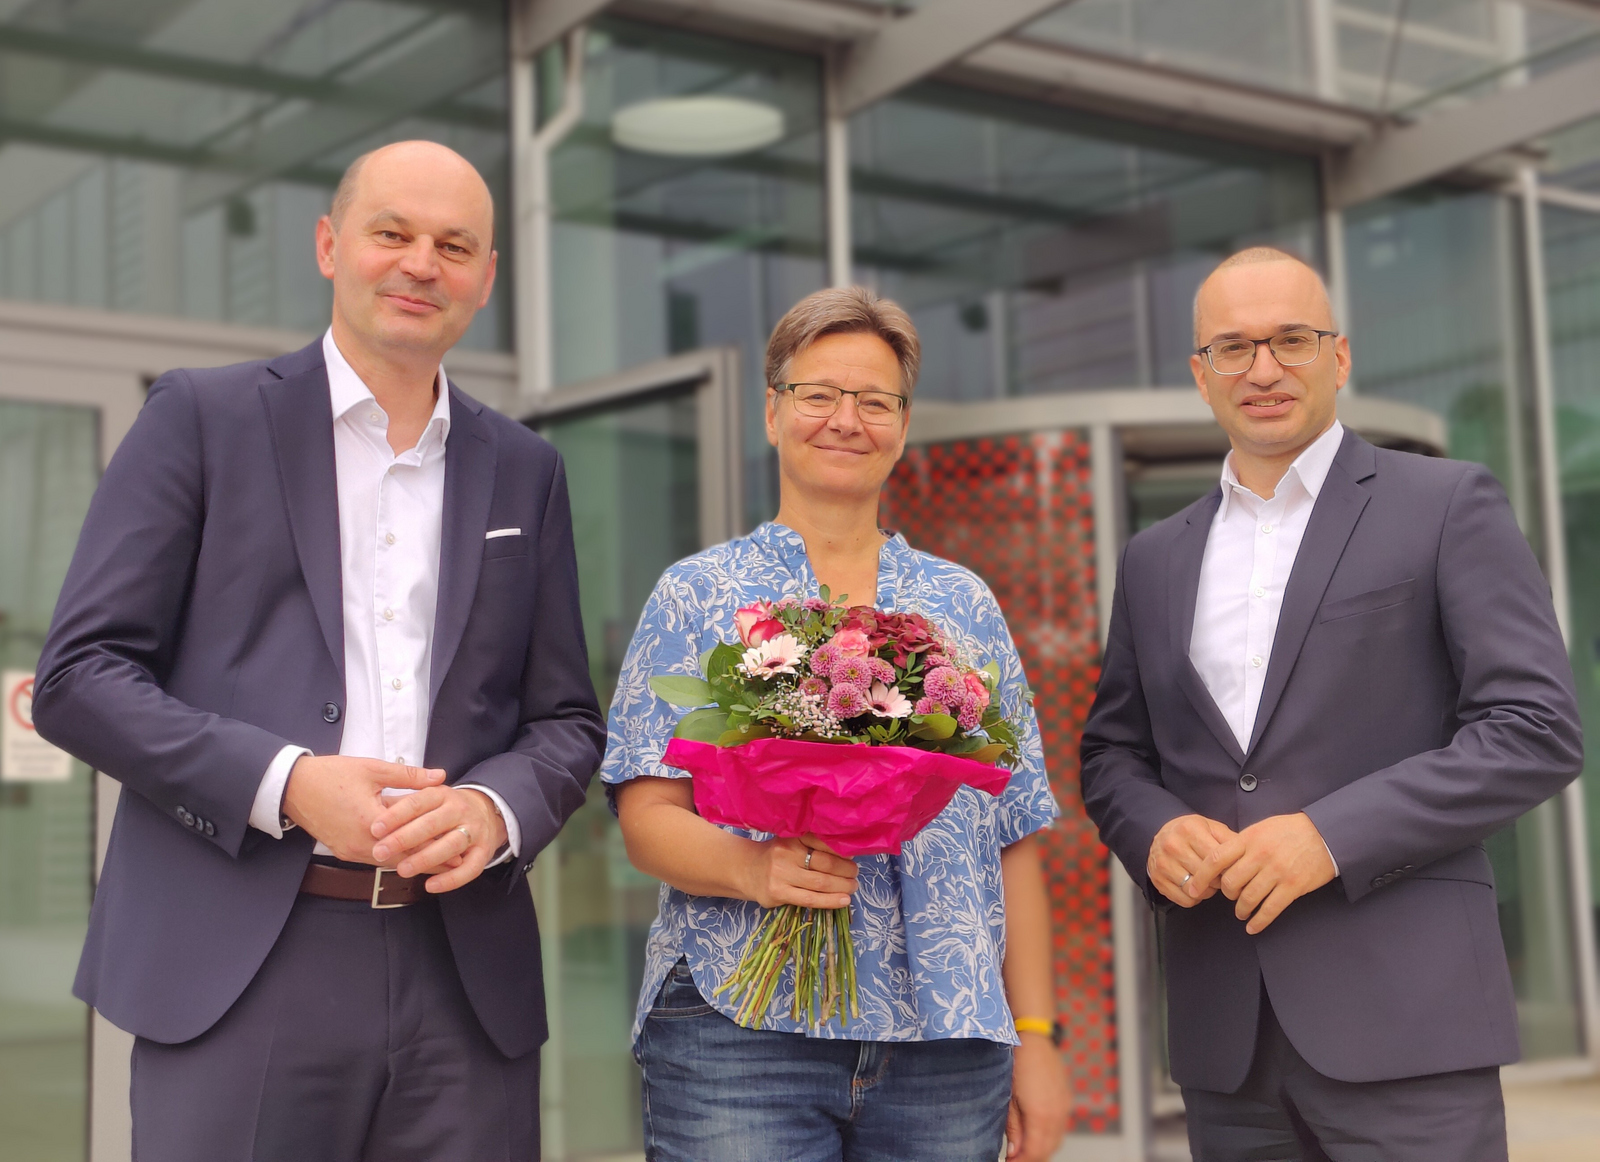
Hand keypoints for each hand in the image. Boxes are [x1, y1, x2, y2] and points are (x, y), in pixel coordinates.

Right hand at [283, 755, 444, 863]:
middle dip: (430, 858)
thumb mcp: (372, 769)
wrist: (292, 787)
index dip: (438, 846)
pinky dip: (392, 856)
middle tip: (457, 860)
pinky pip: (373, 858)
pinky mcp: (342, 852)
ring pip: (388, 861)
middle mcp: (360, 844)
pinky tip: (407, 852)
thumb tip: (440, 777)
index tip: (460, 847)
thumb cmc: (331, 775)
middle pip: (403, 858)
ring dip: (411, 859)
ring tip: (438, 859)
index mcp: (370, 823)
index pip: (411, 841)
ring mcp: (349, 851)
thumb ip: (409, 776)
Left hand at [370, 786, 509, 893]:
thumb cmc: (445, 808)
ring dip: (425, 858)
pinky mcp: (484, 851)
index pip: (417, 803)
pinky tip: (430, 885)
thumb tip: (371, 815)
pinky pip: (469, 869)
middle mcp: (460, 810)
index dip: (395, 816)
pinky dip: (450, 879)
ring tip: (402, 869)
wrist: (488, 811)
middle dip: (404, 839)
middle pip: (432, 824)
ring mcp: (474, 830)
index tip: (375, 828)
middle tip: (380, 851)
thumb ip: (401, 804)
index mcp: (442, 794)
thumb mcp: (426, 797)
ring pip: (450, 846)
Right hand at [744, 833, 857, 908]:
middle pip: (825, 863)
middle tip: (855, 873)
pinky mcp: (778, 893)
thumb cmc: (776, 856)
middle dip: (846, 870)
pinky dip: (831, 901)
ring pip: (820, 882)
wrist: (746, 870)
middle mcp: (786, 853)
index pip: (823, 842)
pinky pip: (810, 899)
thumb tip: (848, 855)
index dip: (842, 850)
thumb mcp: (791, 842)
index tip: (854, 856)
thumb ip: (813, 845)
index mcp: (793, 837)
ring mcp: (781, 874)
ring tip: (853, 887)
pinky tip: (844, 900)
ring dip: (842, 886)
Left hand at [1006, 1033, 1069, 1159]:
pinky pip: (1061, 1127)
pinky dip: (1050, 1137)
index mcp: (1041, 1115)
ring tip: (1023, 1149)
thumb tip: (1015, 1153)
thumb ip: (1014, 1128)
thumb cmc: (1017, 1063)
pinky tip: (1036, 1134)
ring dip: (1042, 1149)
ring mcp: (1065, 1106)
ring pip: (1057, 1141)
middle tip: (1015, 1159)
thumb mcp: (1008, 1098)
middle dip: (1032, 1158)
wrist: (1033, 1038)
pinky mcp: (1066, 1099)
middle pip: (1048, 1150)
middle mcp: (1057, 1114)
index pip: (1035, 1152)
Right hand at [1147, 814, 1237, 907]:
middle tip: (1221, 878)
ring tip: (1209, 883)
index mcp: (1189, 830)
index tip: (1231, 870)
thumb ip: (1229, 839)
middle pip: (1206, 876)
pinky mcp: (1157, 879)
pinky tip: (1196, 889)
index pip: (1216, 859)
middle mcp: (1173, 845)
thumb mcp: (1211, 827)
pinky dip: (1194, 899)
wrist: (1160, 834)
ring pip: (1195, 890)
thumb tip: (1248, 856)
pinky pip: (1184, 900)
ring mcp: (1162, 863)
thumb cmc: (1191, 833)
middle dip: (1218, 881)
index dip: (1228, 868)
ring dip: (1207, 891)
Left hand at [1204, 812, 1335, 934]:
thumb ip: (1241, 843)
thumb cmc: (1291, 830)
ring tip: (1241, 912)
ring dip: (1241, 910)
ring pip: (1248, 898)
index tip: (1193, 888)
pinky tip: (1253, 926)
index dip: (1202, 876)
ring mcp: (1277, 872)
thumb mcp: (1261, 828)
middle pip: (1231, 883)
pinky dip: (1259, 921)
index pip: (1216, 859)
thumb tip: (1221, 859)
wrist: (1326, 834)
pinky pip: (1270, 909)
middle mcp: (1260, 855)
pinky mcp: (1293, 887)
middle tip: (1230, 896)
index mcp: (1248, 839)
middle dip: (1226, 894)